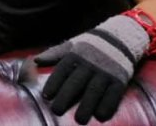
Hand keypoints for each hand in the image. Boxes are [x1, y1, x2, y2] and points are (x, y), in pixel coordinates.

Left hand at [34, 14, 148, 123]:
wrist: (120, 38)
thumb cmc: (90, 46)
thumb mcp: (72, 45)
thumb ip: (55, 54)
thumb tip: (35, 60)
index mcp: (76, 54)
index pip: (62, 69)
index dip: (54, 83)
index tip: (46, 96)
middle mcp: (90, 62)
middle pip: (76, 82)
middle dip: (66, 96)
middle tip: (56, 110)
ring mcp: (105, 71)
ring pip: (94, 90)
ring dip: (87, 106)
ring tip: (79, 120)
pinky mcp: (120, 78)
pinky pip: (114, 94)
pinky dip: (108, 105)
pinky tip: (100, 116)